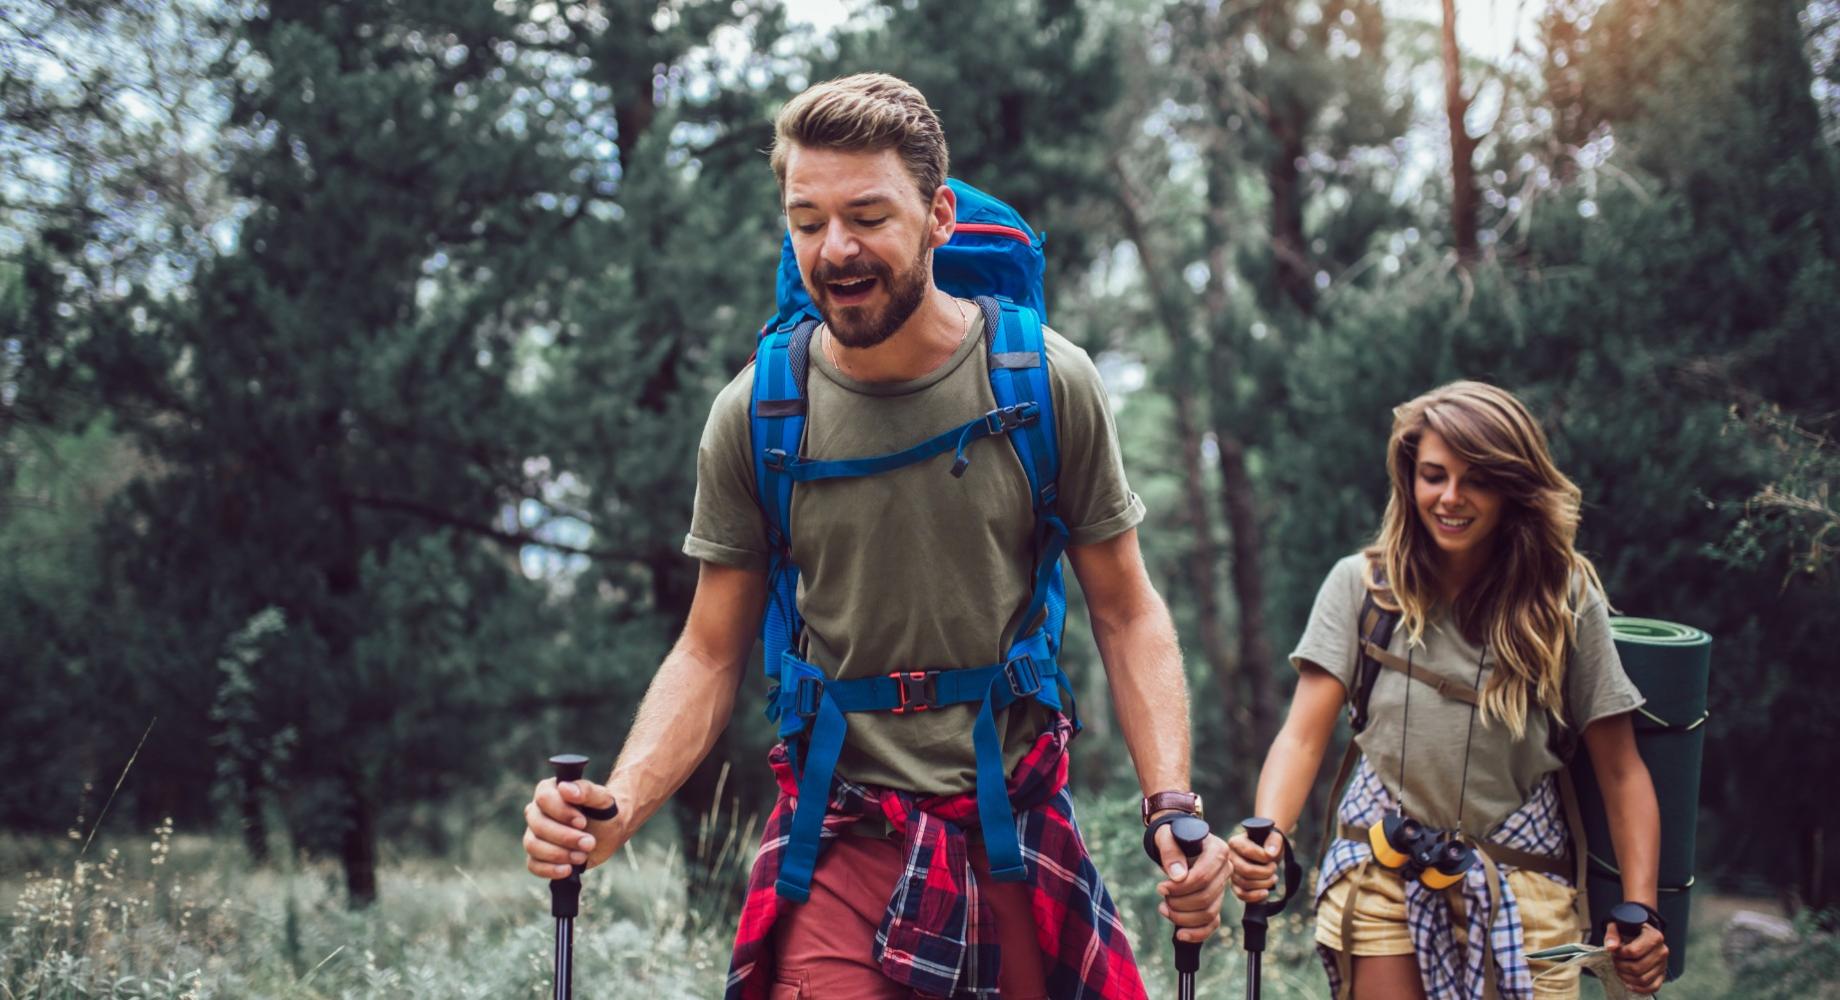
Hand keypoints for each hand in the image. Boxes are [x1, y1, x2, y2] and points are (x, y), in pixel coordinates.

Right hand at [522, 777, 622, 878]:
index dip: (562, 812)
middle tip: (589, 843)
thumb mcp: (602, 799)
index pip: (544, 798)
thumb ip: (586, 790)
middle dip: (565, 837)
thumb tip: (565, 788)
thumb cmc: (604, 812)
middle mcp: (537, 811)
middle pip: (538, 825)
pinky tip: (568, 869)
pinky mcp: (537, 855)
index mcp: (549, 791)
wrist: (610, 832)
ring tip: (582, 856)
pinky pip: (533, 865)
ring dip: (559, 854)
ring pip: (533, 845)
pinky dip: (550, 869)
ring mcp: (534, 834)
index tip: (582, 822)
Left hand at [1151, 824, 1230, 943]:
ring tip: (1164, 908)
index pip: (1203, 877)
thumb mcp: (1167, 837)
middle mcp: (1225, 870)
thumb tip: (1177, 877)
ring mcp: (1222, 888)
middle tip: (1162, 896)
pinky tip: (1180, 934)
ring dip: (1183, 917)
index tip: (1161, 888)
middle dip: (1179, 903)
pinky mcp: (1216, 902)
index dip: (1181, 888)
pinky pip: (1212, 924)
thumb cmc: (1172, 837)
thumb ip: (1171, 852)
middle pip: (1205, 898)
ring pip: (1208, 913)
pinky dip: (1197, 933)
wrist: (1177, 843)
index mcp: (1218, 851)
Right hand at [1226, 828, 1283, 902]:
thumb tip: (1270, 853)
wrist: (1267, 852)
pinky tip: (1265, 892)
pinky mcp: (1235, 885)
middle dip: (1265, 872)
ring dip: (1264, 884)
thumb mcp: (1274, 837)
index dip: (1264, 857)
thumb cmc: (1268, 842)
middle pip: (1246, 870)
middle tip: (1274, 868)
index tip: (1273, 856)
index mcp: (1235, 843)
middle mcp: (1229, 858)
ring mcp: (1232, 872)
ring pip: (1245, 884)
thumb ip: (1274, 841)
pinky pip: (1241, 894)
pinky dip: (1255, 896)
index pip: (1248, 851)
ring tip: (1274, 877)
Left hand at [1603, 921, 1667, 995]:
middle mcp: (1662, 951)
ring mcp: (1664, 964)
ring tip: (1619, 969)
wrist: (1640, 933)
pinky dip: (1639, 988)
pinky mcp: (1662, 974)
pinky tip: (1628, 983)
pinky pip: (1653, 987)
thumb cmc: (1629, 929)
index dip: (1619, 954)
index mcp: (1654, 937)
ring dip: (1626, 977)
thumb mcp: (1618, 926)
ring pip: (1643, 979)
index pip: (1633, 952)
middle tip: (1614, 962)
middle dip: (1621, 967)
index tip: (1614, 952)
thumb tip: (1610, 948)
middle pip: (1637, 968)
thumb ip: (1612, 935)